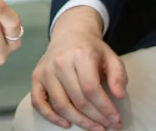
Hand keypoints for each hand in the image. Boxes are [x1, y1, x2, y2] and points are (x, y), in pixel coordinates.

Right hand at [30, 6, 125, 130]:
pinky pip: (39, 102)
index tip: (116, 120)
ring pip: (61, 105)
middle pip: (78, 100)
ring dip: (79, 121)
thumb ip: (118, 75)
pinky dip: (51, 116)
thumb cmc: (92, 49)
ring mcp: (45, 71)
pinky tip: (66, 124)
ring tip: (94, 128)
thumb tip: (119, 96)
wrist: (70, 34)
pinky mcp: (36, 77)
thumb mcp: (111, 57)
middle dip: (96, 118)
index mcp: (80, 55)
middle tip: (108, 126)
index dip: (104, 109)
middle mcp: (60, 63)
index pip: (92, 89)